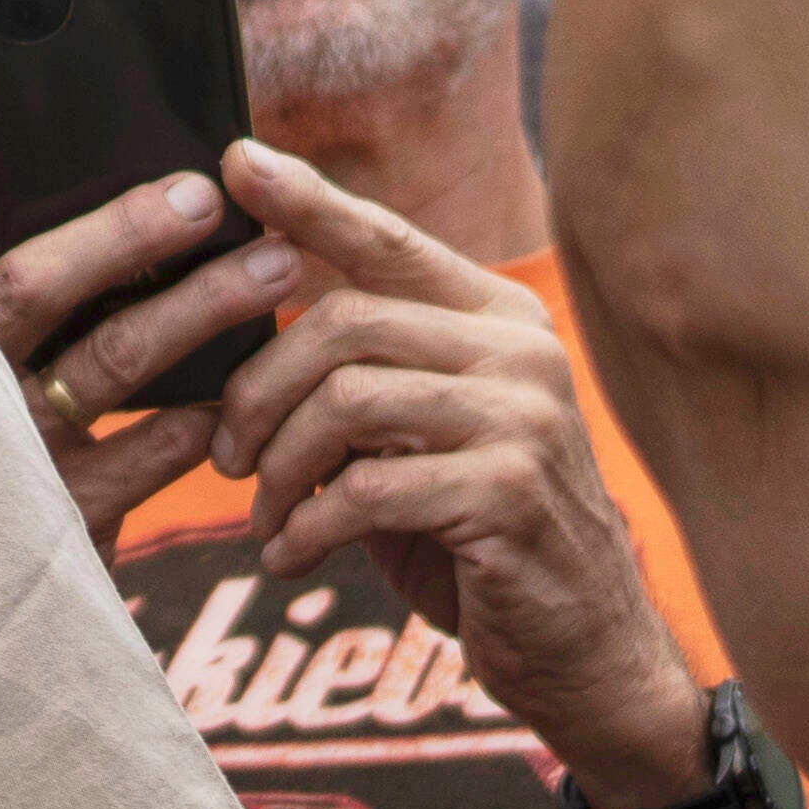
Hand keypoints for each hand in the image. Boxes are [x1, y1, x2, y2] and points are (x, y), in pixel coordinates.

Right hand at [0, 15, 305, 567]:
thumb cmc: (0, 432)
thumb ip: (39, 281)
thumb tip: (149, 182)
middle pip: (32, 279)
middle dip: (123, 229)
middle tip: (201, 191)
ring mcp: (0, 446)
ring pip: (114, 360)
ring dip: (204, 306)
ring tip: (278, 262)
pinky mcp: (57, 517)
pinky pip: (149, 454)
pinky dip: (205, 418)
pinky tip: (250, 392)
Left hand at [186, 151, 691, 786]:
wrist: (580, 649)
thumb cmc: (475, 539)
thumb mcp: (416, 441)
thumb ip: (361, 377)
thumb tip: (242, 318)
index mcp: (498, 320)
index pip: (388, 240)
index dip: (307, 200)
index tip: (234, 159)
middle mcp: (520, 351)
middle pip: (342, 321)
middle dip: (259, 391)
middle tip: (228, 460)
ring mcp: (524, 418)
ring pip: (344, 400)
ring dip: (279, 469)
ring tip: (263, 520)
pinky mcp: (510, 492)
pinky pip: (366, 487)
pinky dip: (306, 527)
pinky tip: (288, 556)